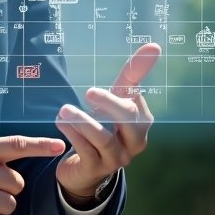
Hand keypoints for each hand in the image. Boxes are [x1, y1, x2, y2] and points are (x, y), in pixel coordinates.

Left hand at [54, 42, 160, 203]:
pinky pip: (87, 152)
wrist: (86, 166)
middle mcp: (135, 142)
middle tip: (89, 91)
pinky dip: (74, 135)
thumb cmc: (106, 125)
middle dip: (111, 104)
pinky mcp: (96, 169)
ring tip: (65, 109)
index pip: (136, 101)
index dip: (125, 89)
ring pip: (105, 139)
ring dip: (84, 122)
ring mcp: (117, 158)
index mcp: (142, 123)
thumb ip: (133, 75)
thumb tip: (154, 45)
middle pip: (130, 121)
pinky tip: (61, 123)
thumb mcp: (117, 99)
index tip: (112, 83)